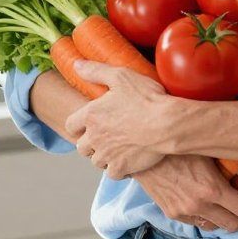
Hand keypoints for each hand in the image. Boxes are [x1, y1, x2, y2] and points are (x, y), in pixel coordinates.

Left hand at [65, 61, 172, 178]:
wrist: (167, 124)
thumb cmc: (146, 98)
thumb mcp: (121, 76)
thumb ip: (96, 71)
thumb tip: (76, 65)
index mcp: (91, 115)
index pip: (71, 125)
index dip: (78, 125)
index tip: (88, 123)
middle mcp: (94, 137)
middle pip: (81, 147)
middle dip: (90, 142)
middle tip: (106, 135)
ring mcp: (106, 155)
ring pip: (96, 161)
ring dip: (103, 155)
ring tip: (118, 147)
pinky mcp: (120, 168)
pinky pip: (111, 173)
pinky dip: (117, 168)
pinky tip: (127, 159)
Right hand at [133, 155, 237, 231]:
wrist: (142, 147)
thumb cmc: (179, 142)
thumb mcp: (210, 148)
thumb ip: (236, 162)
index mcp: (212, 188)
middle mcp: (199, 205)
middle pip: (235, 225)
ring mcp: (184, 211)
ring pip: (217, 226)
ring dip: (231, 220)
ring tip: (237, 207)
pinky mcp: (172, 212)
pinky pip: (199, 222)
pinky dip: (211, 217)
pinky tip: (214, 205)